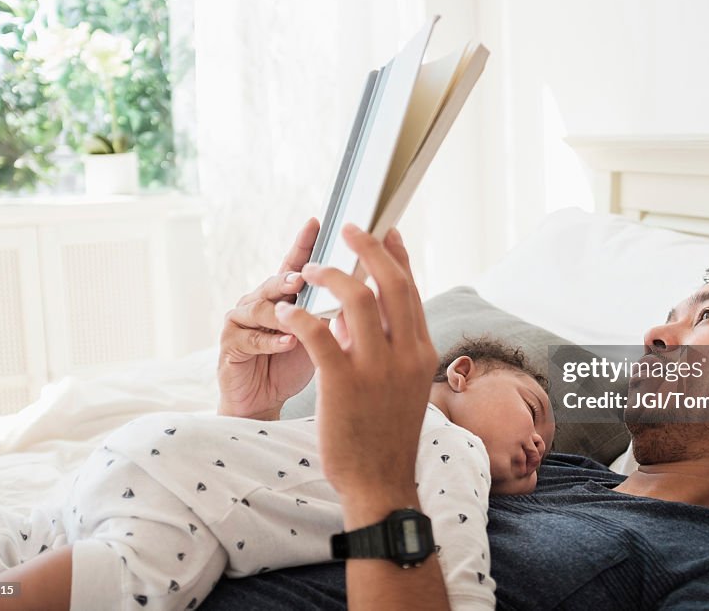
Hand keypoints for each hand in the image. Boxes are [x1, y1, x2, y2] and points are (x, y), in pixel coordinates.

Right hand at [217, 218, 320, 419]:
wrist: (265, 401)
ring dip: (280, 310)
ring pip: (260, 307)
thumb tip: (371, 287)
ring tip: (296, 312)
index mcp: (287, 294)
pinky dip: (270, 340)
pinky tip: (288, 342)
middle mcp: (262, 300)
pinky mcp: (230, 345)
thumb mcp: (323, 333)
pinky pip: (249, 338)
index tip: (317, 222)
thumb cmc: (298, 363)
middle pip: (276, 281)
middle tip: (305, 276)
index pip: (297, 263)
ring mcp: (242, 321)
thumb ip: (336, 309)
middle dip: (291, 276)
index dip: (305, 243)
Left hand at [274, 224, 437, 524]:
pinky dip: (300, 315)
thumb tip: (352, 311)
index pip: (411, 290)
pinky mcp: (343, 383)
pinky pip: (319, 333)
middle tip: (348, 228)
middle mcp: (405, 354)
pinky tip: (286, 311)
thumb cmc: (385, 433)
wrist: (379, 480)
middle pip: (390, 283)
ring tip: (309, 269)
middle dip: (368, 247)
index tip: (385, 230)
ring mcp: (377, 368)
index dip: (397, 255)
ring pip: (357, 299)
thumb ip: (384, 345)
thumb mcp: (398, 383)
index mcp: (421, 351)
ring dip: (330, 275)